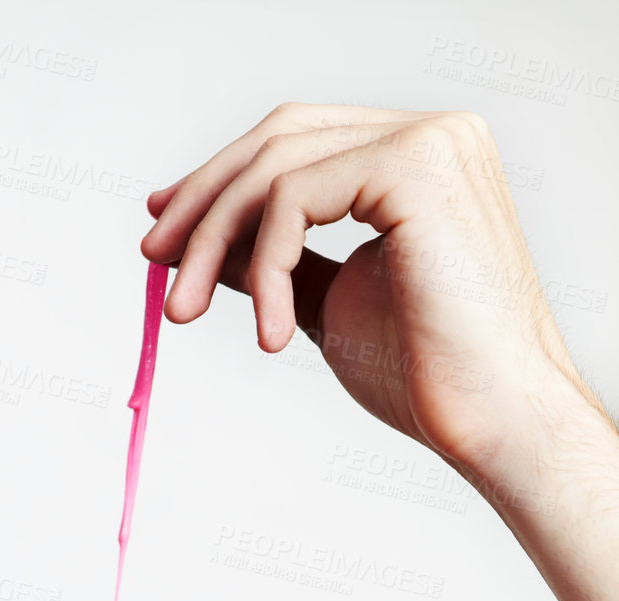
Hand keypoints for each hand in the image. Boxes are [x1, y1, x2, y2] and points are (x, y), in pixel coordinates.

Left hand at [141, 103, 593, 486]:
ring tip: (182, 311)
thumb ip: (277, 261)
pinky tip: (270, 334)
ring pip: (276, 167)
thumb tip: (205, 242)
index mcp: (417, 159)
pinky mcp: (415, 166)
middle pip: (279, 138)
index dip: (220, 179)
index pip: (297, 142)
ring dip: (213, 241)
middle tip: (154, 263)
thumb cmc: (428, 378)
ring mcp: (428, 141)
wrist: (491, 421)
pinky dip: (261, 264)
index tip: (165, 229)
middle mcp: (430, 134)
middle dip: (203, 201)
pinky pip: (293, 197)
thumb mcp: (330, 303)